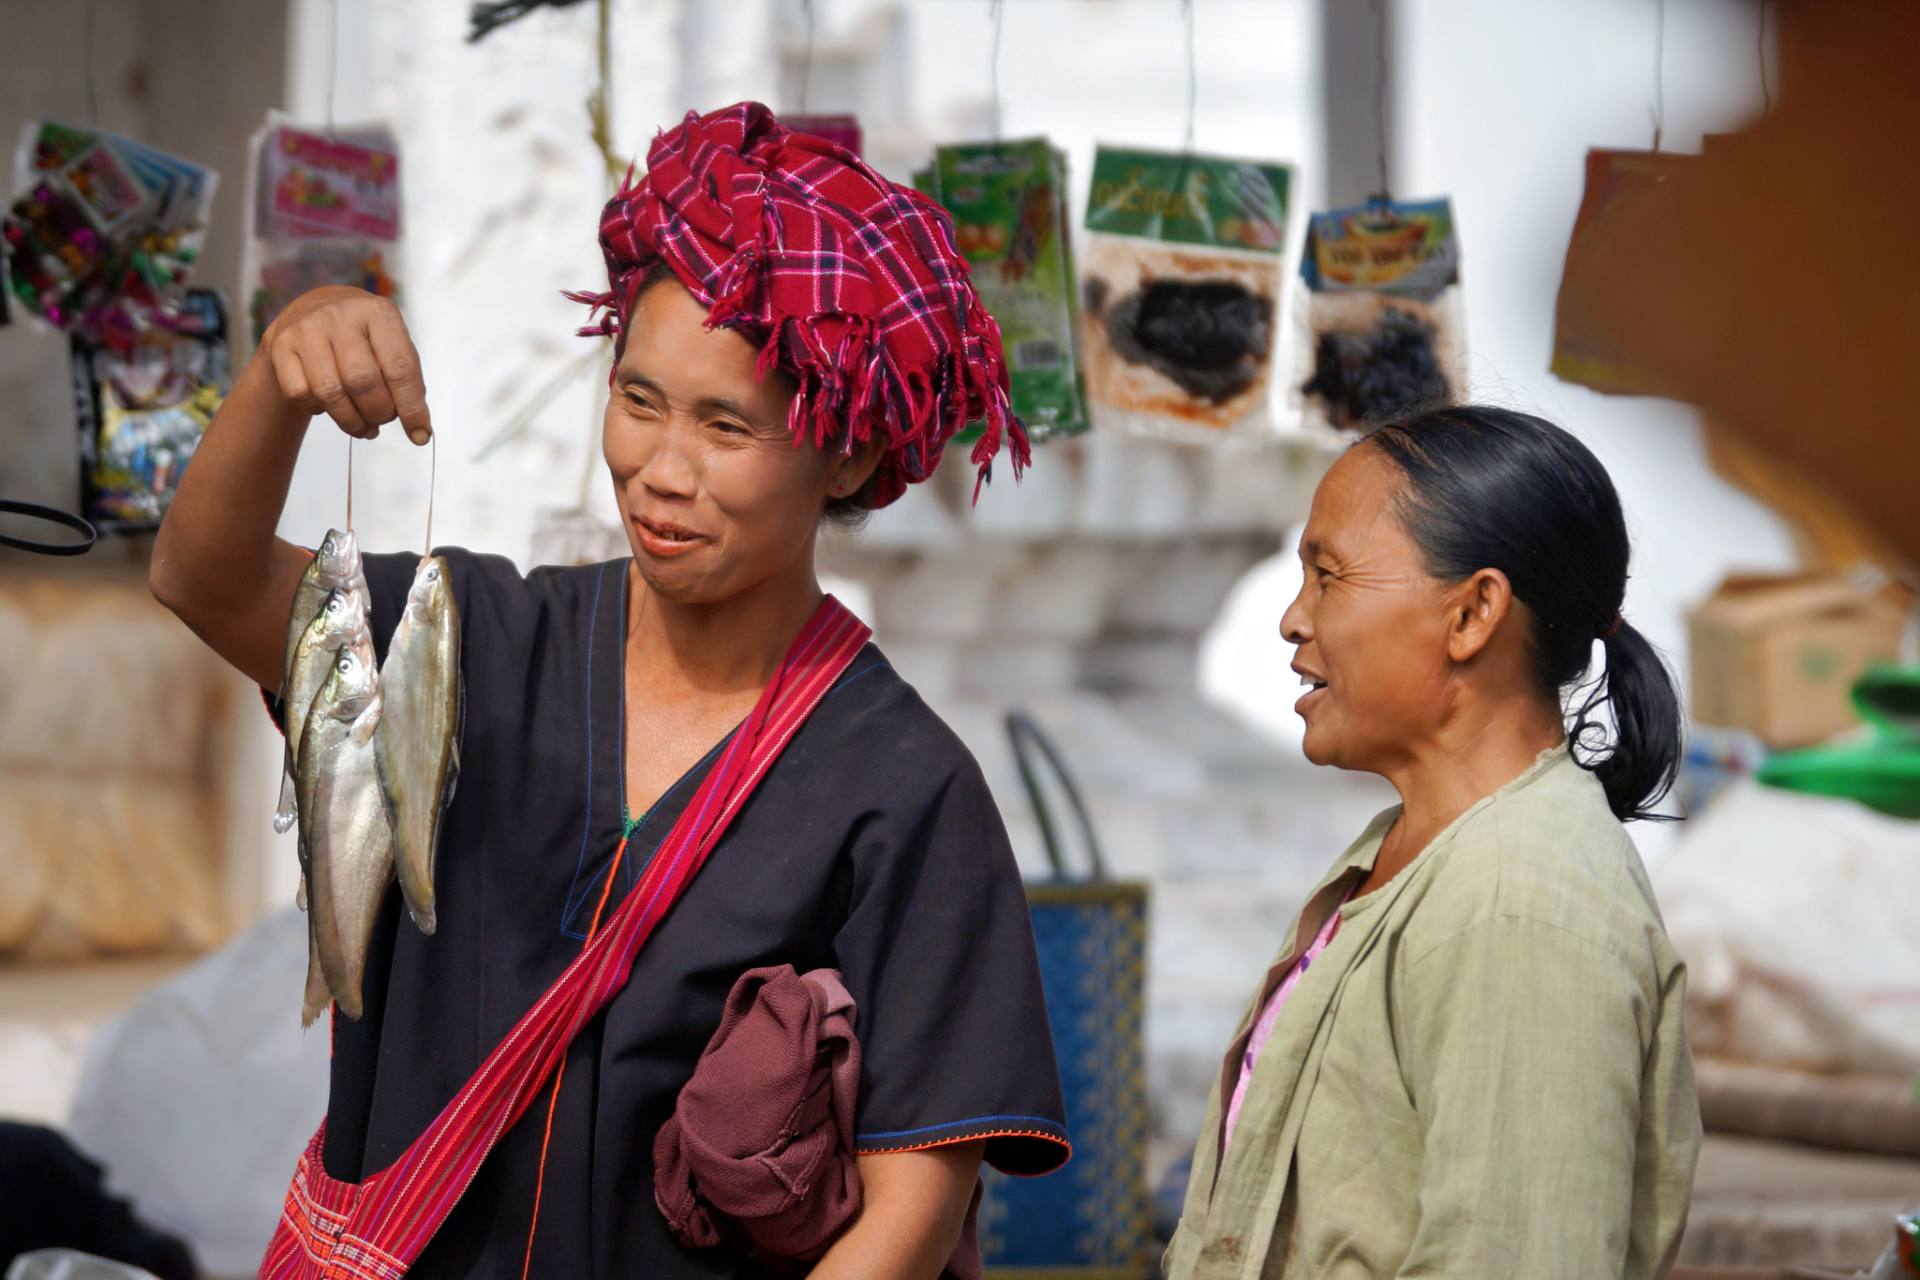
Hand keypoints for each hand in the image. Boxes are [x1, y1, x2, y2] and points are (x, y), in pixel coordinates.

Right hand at [258, 286, 432, 443]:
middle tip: (383, 420)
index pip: (399, 367)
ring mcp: (306, 328)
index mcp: (377, 312)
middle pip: (363, 382)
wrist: (310, 311)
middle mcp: (340, 315)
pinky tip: (329, 404)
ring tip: (364, 426)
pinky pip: (301, 394)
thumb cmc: (363, 339)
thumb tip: (419, 430)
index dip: (411, 408)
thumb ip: (408, 382)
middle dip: (379, 414)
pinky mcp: (280, 345)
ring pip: (330, 393)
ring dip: (352, 422)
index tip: (419, 436)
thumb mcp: (391, 345)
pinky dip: (319, 410)